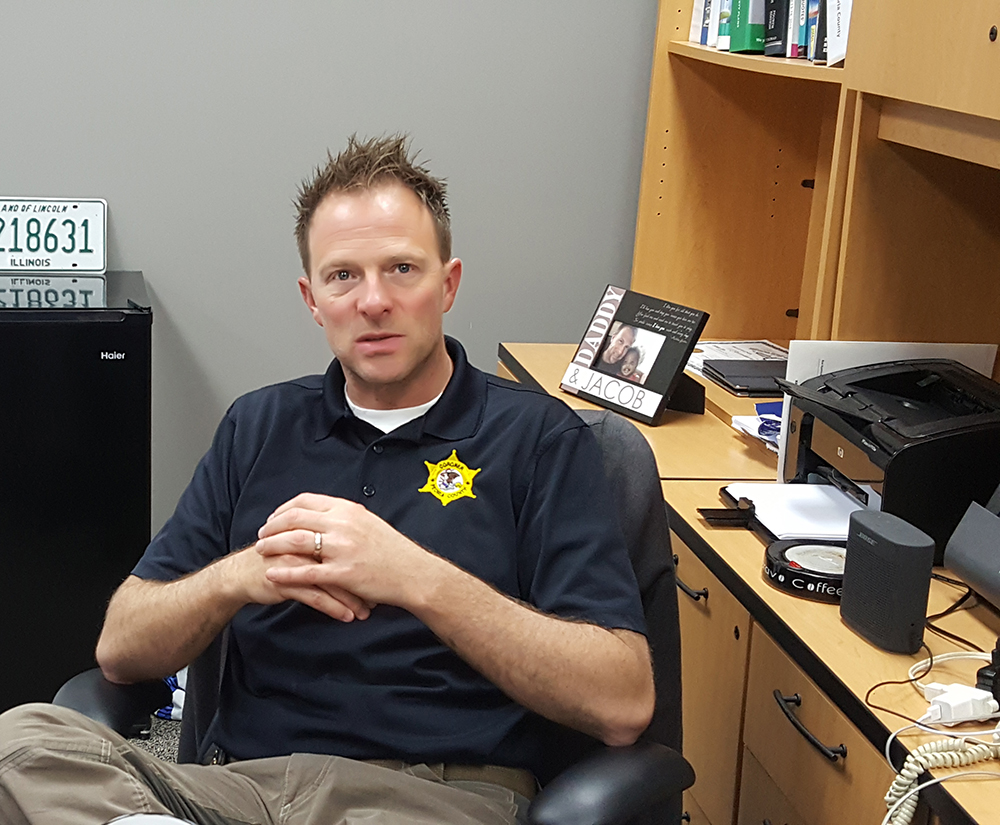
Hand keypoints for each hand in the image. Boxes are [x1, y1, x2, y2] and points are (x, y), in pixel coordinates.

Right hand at [226, 544, 371, 621]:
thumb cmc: (276, 558)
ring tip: (366, 611)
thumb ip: (324, 541)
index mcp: (314, 528)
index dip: (366, 559)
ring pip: (333, 581)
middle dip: (364, 581)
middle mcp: (307, 542)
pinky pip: (317, 596)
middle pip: (344, 560)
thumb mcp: (302, 543)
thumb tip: (352, 547)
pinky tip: (346, 616)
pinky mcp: (288, 580)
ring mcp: (298, 561)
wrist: (242, 572)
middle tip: (379, 596)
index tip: (382, 576)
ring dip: (352, 598)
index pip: (347, 543)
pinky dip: (334, 607)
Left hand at [255, 493, 441, 612]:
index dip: (283, 509)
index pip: (305, 501)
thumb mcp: (369, 522)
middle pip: (295, 518)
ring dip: (273, 546)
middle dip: (272, 527)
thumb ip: (345, 517)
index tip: (274, 518)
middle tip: (261, 535)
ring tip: (261, 551)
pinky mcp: (343, 573)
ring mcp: (342, 549)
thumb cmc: (393, 550)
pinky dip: (285, 573)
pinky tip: (272, 575)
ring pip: (296, 541)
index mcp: (348, 510)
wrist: (413, 572)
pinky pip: (306, 572)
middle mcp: (343, 525)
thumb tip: (323, 514)